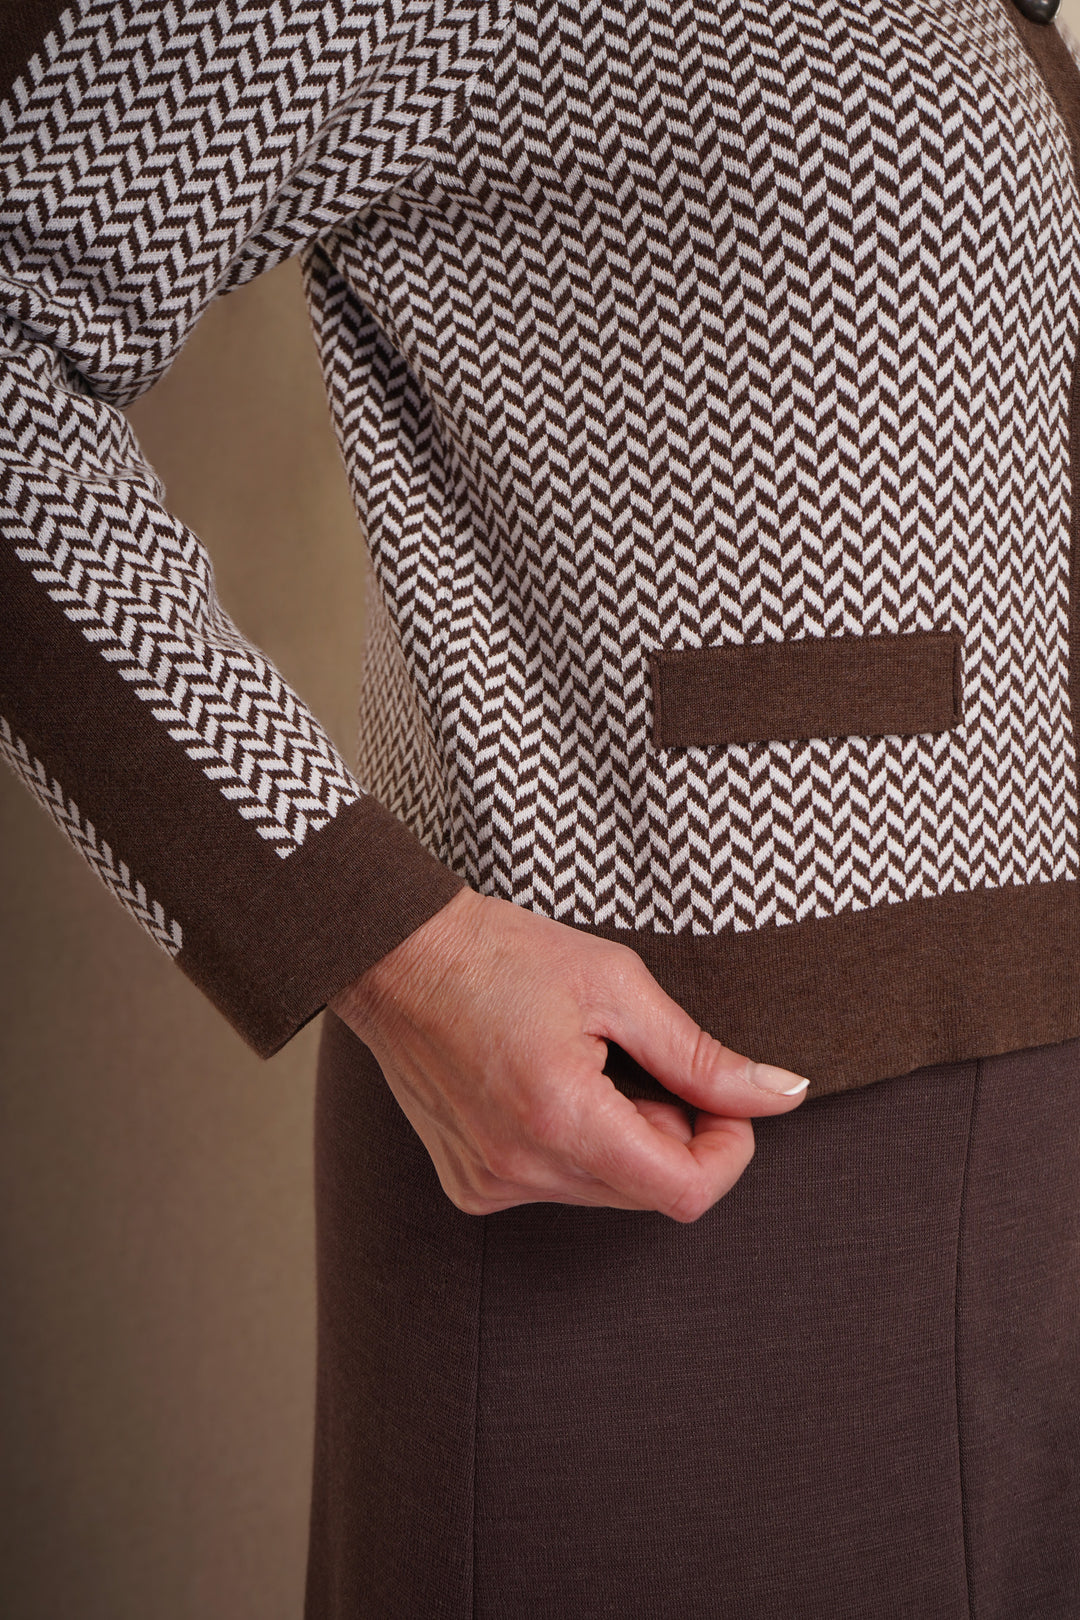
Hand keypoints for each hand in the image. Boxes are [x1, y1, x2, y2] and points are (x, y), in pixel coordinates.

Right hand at [330, 890, 808, 1221]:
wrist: (400, 956)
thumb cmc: (503, 955)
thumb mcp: (619, 987)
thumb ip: (703, 1057)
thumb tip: (779, 1095)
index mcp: (562, 1119)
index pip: (685, 1193)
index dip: (727, 1152)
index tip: (722, 1102)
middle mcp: (520, 1169)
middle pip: (649, 1192)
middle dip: (673, 1133)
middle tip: (643, 1059)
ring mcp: (489, 1184)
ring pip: (606, 1190)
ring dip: (625, 1139)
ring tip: (588, 1063)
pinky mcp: (470, 1184)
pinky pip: (558, 1185)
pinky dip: (577, 1145)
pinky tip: (548, 1085)